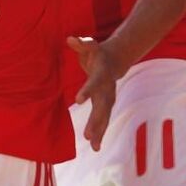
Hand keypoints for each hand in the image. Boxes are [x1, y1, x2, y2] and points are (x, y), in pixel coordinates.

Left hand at [66, 36, 119, 151]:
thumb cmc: (97, 52)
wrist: (115, 59)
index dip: (87, 91)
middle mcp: (107, 89)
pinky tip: (95, 147)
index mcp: (101, 74)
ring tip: (93, 146)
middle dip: (96, 121)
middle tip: (87, 135)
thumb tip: (71, 39)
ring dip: (99, 131)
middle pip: (102, 106)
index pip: (94, 83)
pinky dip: (100, 133)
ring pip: (105, 117)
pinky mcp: (105, 105)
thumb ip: (82, 43)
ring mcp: (108, 98)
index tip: (78, 100)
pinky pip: (103, 120)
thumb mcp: (90, 45)